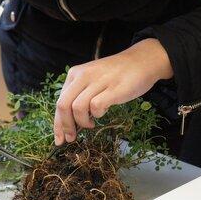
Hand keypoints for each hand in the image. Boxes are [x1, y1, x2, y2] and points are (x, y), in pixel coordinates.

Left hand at [54, 38, 172, 144]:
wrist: (142, 60)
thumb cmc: (116, 75)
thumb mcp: (92, 80)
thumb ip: (79, 95)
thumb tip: (69, 123)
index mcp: (74, 74)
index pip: (59, 102)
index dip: (57, 124)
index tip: (59, 139)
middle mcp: (83, 76)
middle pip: (63, 105)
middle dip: (65, 126)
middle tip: (72, 137)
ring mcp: (98, 81)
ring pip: (77, 107)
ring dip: (82, 122)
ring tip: (91, 124)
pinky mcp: (114, 88)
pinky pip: (96, 105)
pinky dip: (97, 114)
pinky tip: (102, 113)